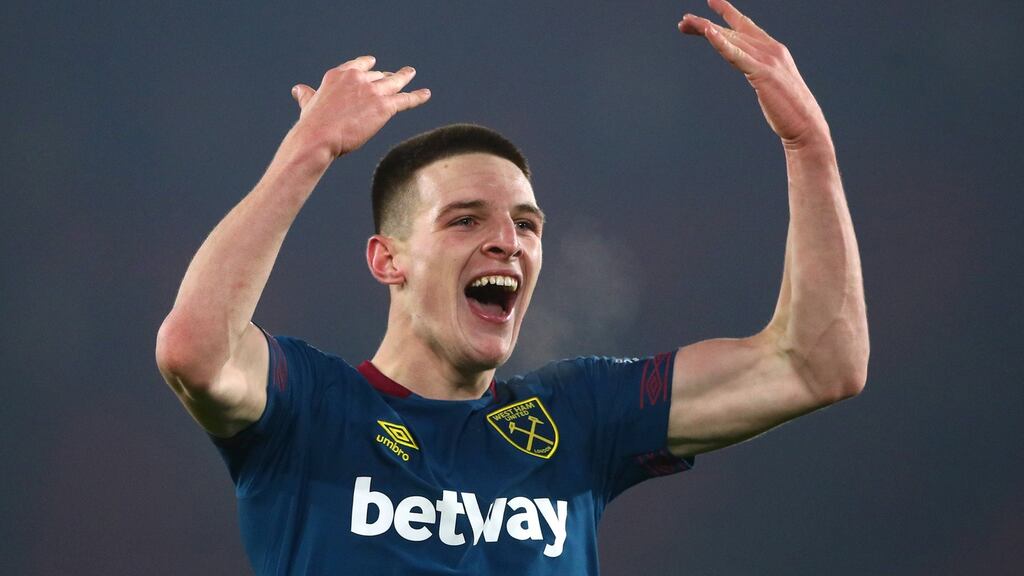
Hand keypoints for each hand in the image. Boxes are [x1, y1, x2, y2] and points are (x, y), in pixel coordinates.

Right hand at [289, 55, 430, 157]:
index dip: (368, 65)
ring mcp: (372, 90)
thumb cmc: (311, 125)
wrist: (319, 137)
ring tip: (411, 73)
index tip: (373, 64)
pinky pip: (405, 99)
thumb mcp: (308, 104)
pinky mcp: (384, 106)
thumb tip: (298, 89)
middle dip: (386, 76)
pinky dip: (417, 96)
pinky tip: (426, 94)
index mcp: (339, 75)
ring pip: (394, 82)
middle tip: (396, 76)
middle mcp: (357, 78)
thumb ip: (307, 95)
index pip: (358, 66)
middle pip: (378, 75)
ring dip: (404, 77)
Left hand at [680, 0, 828, 149]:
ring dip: (706, 29)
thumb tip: (751, 70)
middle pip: (732, 31)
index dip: (728, 12)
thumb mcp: (771, 84)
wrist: (806, 126)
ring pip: (731, 39)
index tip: (711, 2)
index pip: (746, 26)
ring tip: (686, 24)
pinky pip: (737, 55)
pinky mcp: (762, 73)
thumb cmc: (788, 110)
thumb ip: (760, 71)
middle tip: (683, 22)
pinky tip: (708, 33)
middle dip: (706, 24)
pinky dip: (722, 43)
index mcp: (774, 50)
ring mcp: (768, 60)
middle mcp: (771, 49)